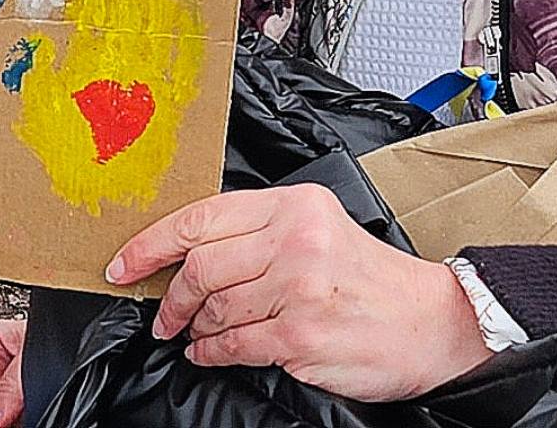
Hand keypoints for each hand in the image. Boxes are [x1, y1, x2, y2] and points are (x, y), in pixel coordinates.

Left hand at [107, 183, 491, 400]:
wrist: (433, 322)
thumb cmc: (367, 278)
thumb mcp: (315, 228)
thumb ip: (255, 230)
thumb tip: (183, 250)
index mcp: (290, 205)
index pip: (199, 217)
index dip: (151, 242)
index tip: (124, 262)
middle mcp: (293, 239)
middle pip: (200, 265)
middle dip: (168, 294)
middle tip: (159, 312)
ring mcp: (297, 287)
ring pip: (214, 306)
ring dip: (192, 325)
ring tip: (190, 332)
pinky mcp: (301, 333)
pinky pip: (234, 344)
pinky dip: (211, 351)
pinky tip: (207, 352)